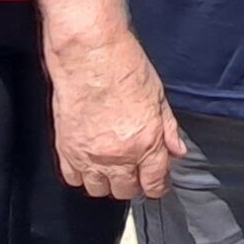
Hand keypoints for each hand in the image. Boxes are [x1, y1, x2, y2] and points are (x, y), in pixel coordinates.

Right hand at [50, 33, 186, 199]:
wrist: (90, 53)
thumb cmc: (124, 66)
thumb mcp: (158, 96)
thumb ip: (168, 129)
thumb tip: (177, 150)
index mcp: (145, 143)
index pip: (154, 184)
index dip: (158, 186)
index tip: (157, 182)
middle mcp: (118, 156)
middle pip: (126, 191)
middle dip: (134, 184)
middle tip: (135, 170)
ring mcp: (89, 155)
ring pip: (99, 190)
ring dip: (107, 182)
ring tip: (111, 167)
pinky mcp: (66, 148)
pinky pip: (72, 178)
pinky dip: (81, 174)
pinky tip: (88, 162)